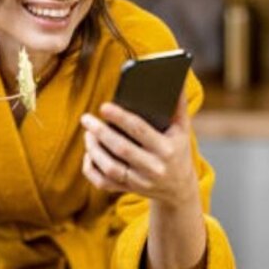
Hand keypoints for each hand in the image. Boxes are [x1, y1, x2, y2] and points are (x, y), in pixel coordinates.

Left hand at [80, 93, 197, 207]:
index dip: (121, 118)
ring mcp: (140, 182)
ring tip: (87, 133)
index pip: (140, 130)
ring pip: (110, 168)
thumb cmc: (178, 150)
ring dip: (94, 149)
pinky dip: (91, 169)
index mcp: (167, 149)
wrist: (179, 189)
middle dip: (101, 132)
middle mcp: (154, 168)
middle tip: (86, 118)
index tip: (104, 107)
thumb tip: (176, 78)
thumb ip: (178, 105)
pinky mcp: (129, 190)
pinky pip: (103, 182)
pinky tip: (88, 154)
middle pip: (121, 149)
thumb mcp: (182, 130)